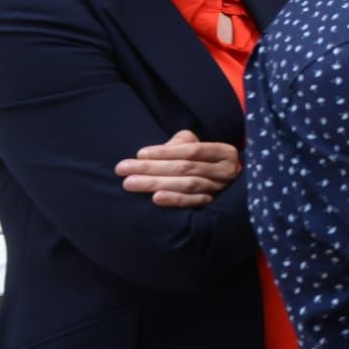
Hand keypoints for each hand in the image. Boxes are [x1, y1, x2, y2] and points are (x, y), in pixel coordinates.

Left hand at [115, 129, 240, 207]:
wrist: (222, 183)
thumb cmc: (202, 161)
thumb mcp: (196, 146)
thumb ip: (180, 143)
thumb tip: (157, 151)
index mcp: (224, 152)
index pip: (192, 150)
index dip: (165, 152)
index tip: (139, 154)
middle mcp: (225, 171)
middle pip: (186, 168)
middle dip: (152, 168)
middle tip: (123, 169)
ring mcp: (220, 189)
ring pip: (187, 185)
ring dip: (156, 183)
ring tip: (130, 183)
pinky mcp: (213, 206)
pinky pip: (192, 203)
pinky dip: (174, 200)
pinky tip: (155, 198)